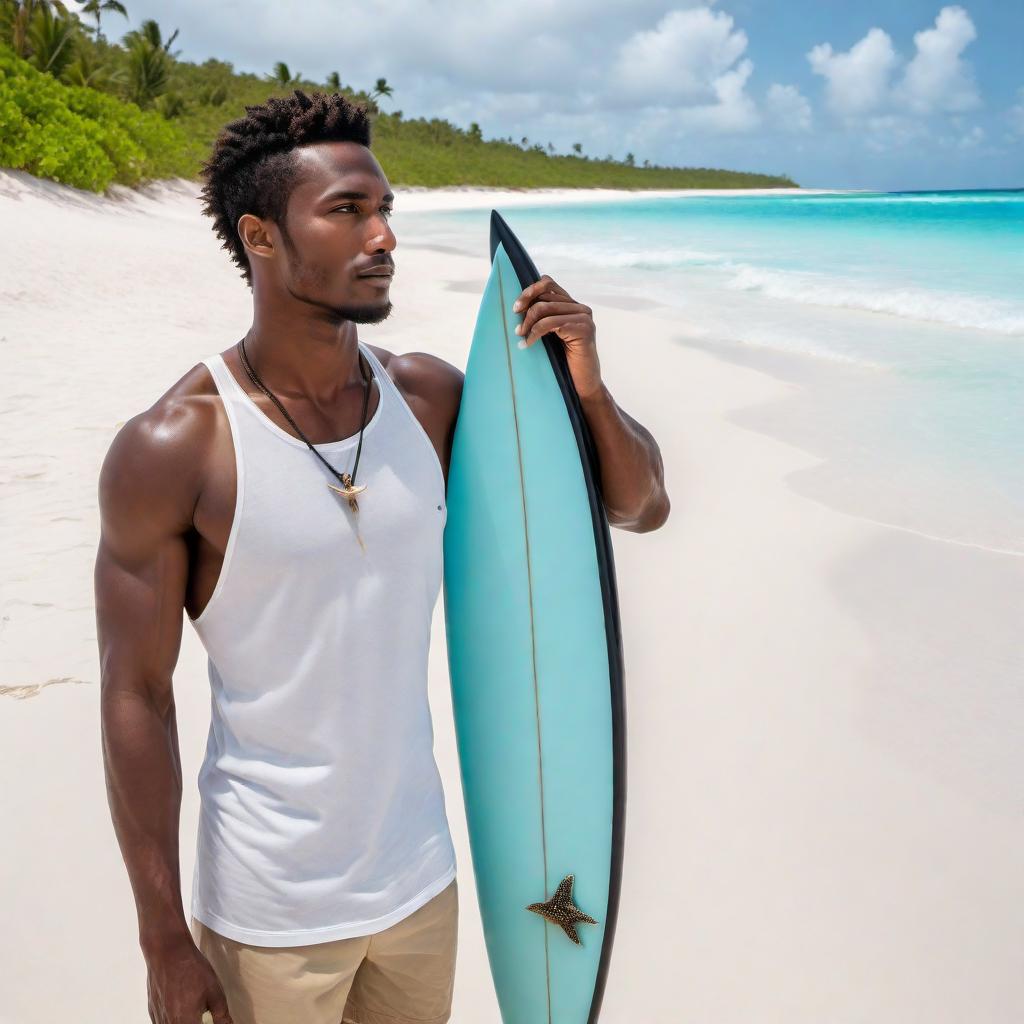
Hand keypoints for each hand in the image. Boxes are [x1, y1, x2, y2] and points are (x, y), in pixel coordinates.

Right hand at [144, 936, 233, 1022]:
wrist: (168, 953)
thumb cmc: (191, 970)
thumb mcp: (214, 991)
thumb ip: (221, 1014)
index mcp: (185, 1022)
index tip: (211, 1019)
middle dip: (196, 1022)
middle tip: (203, 1014)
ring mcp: (158, 1018)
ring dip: (184, 1021)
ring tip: (193, 1010)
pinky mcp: (152, 1011)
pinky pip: (163, 1022)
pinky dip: (174, 1019)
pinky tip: (180, 1007)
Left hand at [512, 274, 602, 399]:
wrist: (582, 385)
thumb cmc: (564, 363)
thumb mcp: (550, 336)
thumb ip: (542, 318)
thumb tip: (518, 306)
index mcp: (573, 306)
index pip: (548, 284)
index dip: (529, 291)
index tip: (516, 308)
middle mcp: (581, 308)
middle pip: (544, 296)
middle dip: (525, 311)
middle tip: (516, 330)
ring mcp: (584, 317)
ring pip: (545, 308)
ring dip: (528, 324)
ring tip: (520, 337)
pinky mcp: (584, 329)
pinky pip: (550, 323)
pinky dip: (535, 333)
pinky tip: (528, 344)